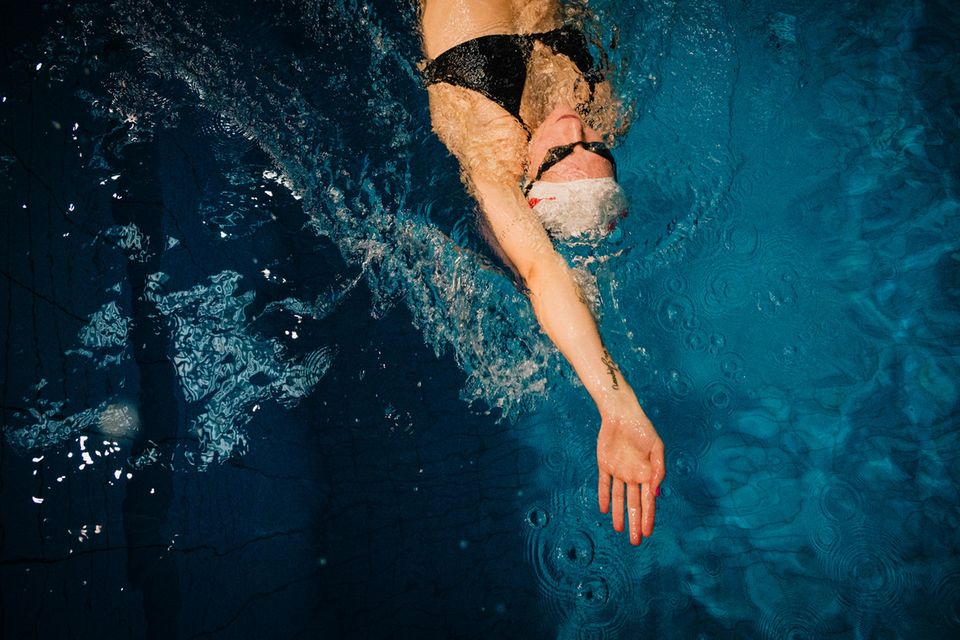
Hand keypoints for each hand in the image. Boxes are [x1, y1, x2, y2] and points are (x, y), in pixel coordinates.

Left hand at [596, 401, 664, 544]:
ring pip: (618, 498)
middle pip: (634, 504)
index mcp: (648, 473)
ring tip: (620, 530)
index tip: (647, 533)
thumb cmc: (643, 429)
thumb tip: (655, 493)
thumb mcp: (656, 448)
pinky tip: (604, 510)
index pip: (648, 502)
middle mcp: (634, 476)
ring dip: (619, 514)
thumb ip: (658, 470)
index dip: (648, 518)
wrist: (622, 413)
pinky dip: (603, 497)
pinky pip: (604, 484)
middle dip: (635, 523)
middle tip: (635, 542)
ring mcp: (619, 471)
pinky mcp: (605, 465)